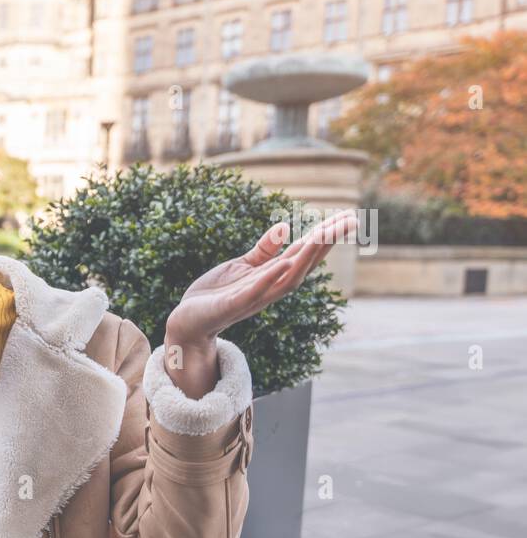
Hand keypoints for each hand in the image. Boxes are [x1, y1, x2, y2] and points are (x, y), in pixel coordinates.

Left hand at [162, 209, 356, 398]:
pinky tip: (283, 263)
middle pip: (304, 263)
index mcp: (271, 275)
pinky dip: (269, 278)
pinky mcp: (233, 305)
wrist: (188, 320)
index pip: (304, 253)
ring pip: (287, 279)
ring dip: (306, 258)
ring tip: (322, 236)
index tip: (349, 218)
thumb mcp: (241, 266)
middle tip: (350, 221)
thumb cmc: (216, 294)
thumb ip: (263, 250)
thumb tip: (285, 226)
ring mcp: (253, 298)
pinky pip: (255, 292)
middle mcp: (269, 287)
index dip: (325, 236)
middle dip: (326, 243)